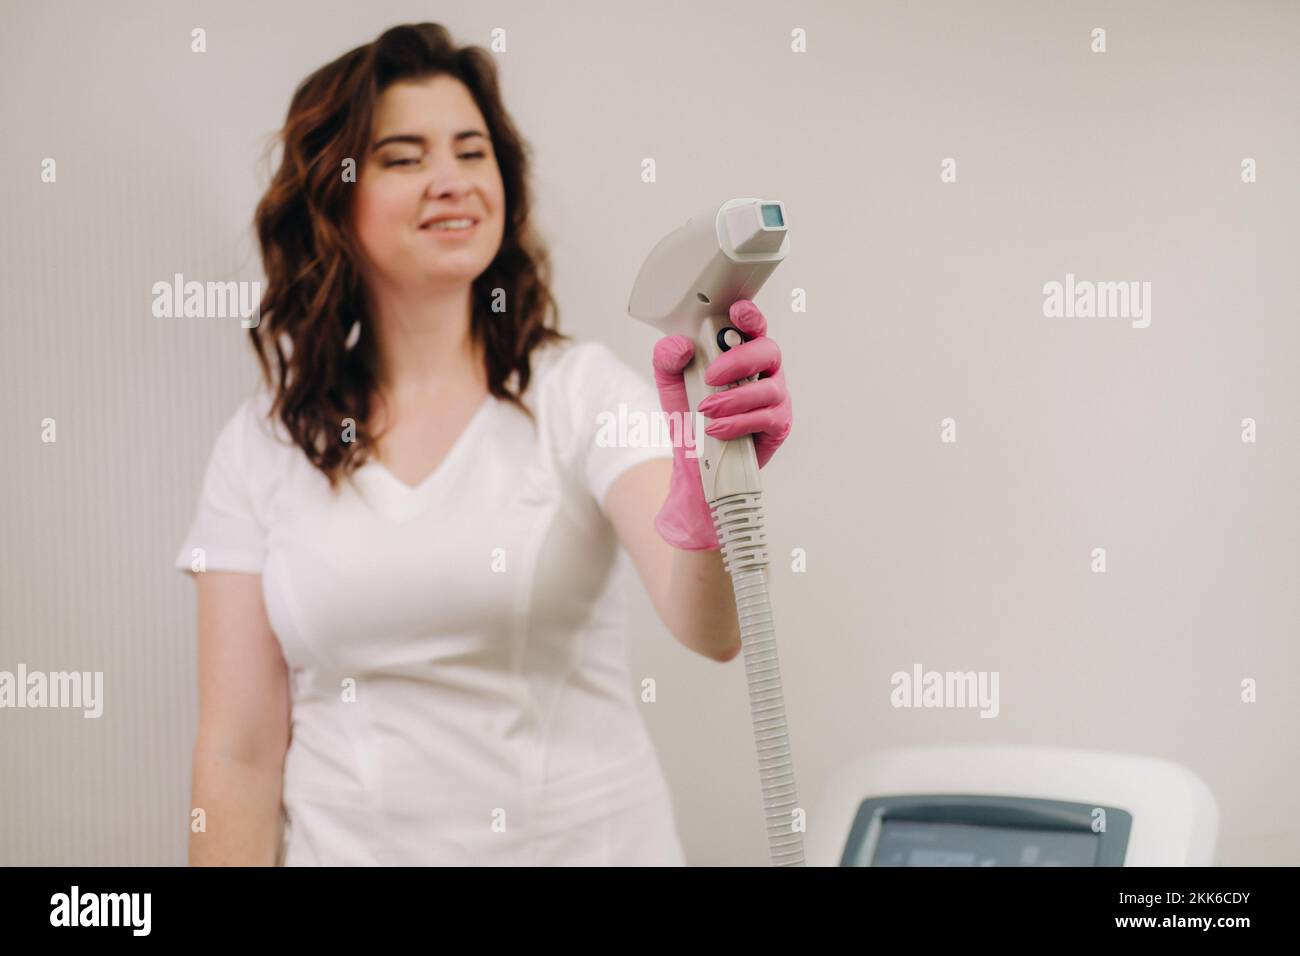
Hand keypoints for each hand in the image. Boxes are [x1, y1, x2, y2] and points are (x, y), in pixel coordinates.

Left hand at [650, 299, 792, 550]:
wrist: (695, 462)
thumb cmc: (690, 416)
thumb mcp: (669, 383)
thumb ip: (668, 358)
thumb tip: (681, 346)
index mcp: (741, 353)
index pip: (752, 326)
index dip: (750, 316)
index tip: (737, 312)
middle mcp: (763, 371)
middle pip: (768, 351)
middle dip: (740, 360)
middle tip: (711, 375)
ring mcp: (775, 398)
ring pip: (768, 389)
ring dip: (734, 398)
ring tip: (707, 410)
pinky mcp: (778, 426)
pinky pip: (766, 419)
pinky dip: (738, 423)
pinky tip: (717, 428)